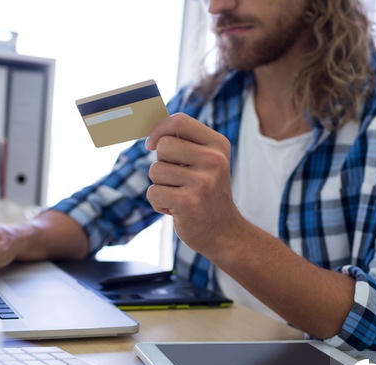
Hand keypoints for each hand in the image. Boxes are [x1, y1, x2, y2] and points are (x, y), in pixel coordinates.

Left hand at [145, 113, 243, 254]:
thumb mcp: (205, 162)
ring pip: (155, 171)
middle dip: (162, 163)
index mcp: (218, 145)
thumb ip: (183, 143)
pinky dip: (159, 203)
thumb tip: (151, 131)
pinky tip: (176, 209)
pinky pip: (153, 193)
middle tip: (178, 180)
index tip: (152, 144)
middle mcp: (213, 160)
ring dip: (160, 186)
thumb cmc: (207, 194)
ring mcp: (202, 181)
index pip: (179, 121)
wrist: (224, 233)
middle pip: (163, 146)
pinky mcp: (187, 202)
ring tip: (179, 195)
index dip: (159, 130)